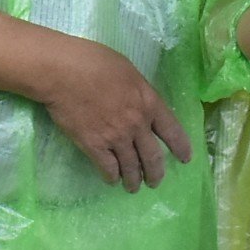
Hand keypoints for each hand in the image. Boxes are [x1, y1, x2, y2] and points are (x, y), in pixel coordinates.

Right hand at [33, 37, 191, 192]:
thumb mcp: (128, 70)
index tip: (185, 158)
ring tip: (133, 187)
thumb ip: (138, 91)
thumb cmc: (94, 62)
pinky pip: (108, 168)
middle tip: (155, 182)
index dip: (181, 147)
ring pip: (131, 167)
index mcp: (149, 102)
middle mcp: (137, 124)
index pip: (172, 131)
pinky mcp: (94, 146)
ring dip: (134, 180)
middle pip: (153, 156)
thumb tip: (139, 102)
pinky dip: (112, 177)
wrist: (63, 73)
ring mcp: (116, 138)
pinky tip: (112, 179)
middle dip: (156, 173)